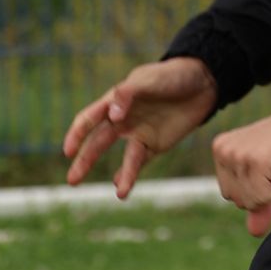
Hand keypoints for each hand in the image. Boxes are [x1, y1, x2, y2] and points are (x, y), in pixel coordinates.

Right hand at [63, 57, 217, 200]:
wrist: (202, 82)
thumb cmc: (170, 76)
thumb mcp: (148, 80)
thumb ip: (127, 94)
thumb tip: (111, 116)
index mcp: (114, 102)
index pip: (89, 119)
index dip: (77, 134)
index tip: (68, 151)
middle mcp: (123, 120)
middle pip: (98, 143)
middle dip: (84, 161)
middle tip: (72, 181)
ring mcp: (139, 134)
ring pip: (124, 159)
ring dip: (120, 176)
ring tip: (120, 193)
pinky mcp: (156, 145)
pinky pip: (141, 163)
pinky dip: (130, 175)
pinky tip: (122, 189)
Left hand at [213, 89, 270, 236]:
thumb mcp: (268, 176)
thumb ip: (257, 202)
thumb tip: (254, 232)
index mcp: (220, 150)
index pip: (232, 196)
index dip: (256, 189)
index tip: (270, 164)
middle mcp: (223, 150)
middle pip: (239, 201)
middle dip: (263, 192)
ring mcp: (238, 154)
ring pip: (251, 202)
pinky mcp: (256, 161)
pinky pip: (263, 198)